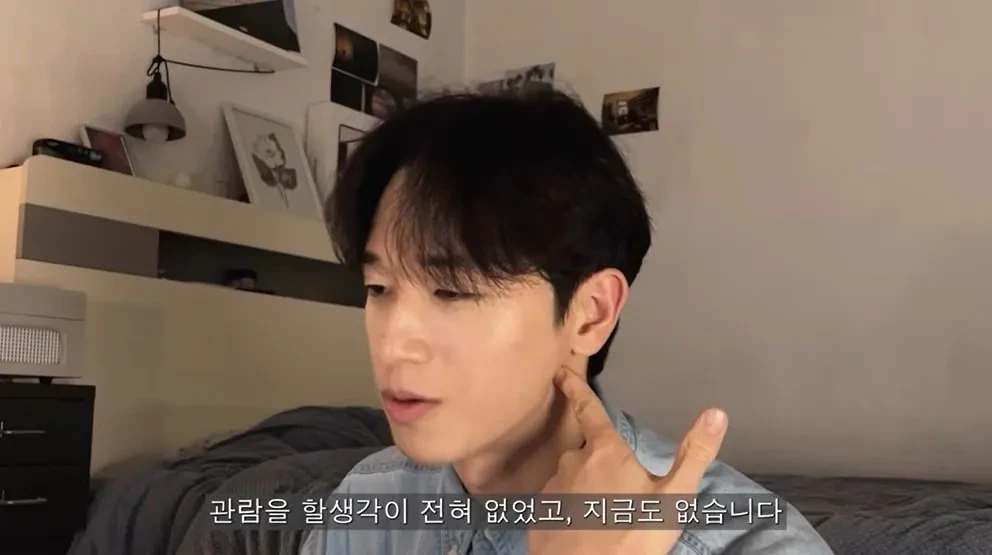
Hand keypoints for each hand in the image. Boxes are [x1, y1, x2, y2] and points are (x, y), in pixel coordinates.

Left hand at [527, 367, 728, 554]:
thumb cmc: (633, 536)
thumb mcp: (673, 497)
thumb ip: (693, 454)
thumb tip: (716, 413)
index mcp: (605, 451)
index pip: (588, 409)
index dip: (574, 388)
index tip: (560, 372)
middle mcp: (572, 462)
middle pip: (583, 451)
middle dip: (596, 461)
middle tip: (616, 487)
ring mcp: (552, 488)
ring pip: (569, 478)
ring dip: (582, 487)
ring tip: (603, 514)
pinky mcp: (539, 514)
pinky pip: (556, 503)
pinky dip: (569, 510)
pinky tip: (583, 528)